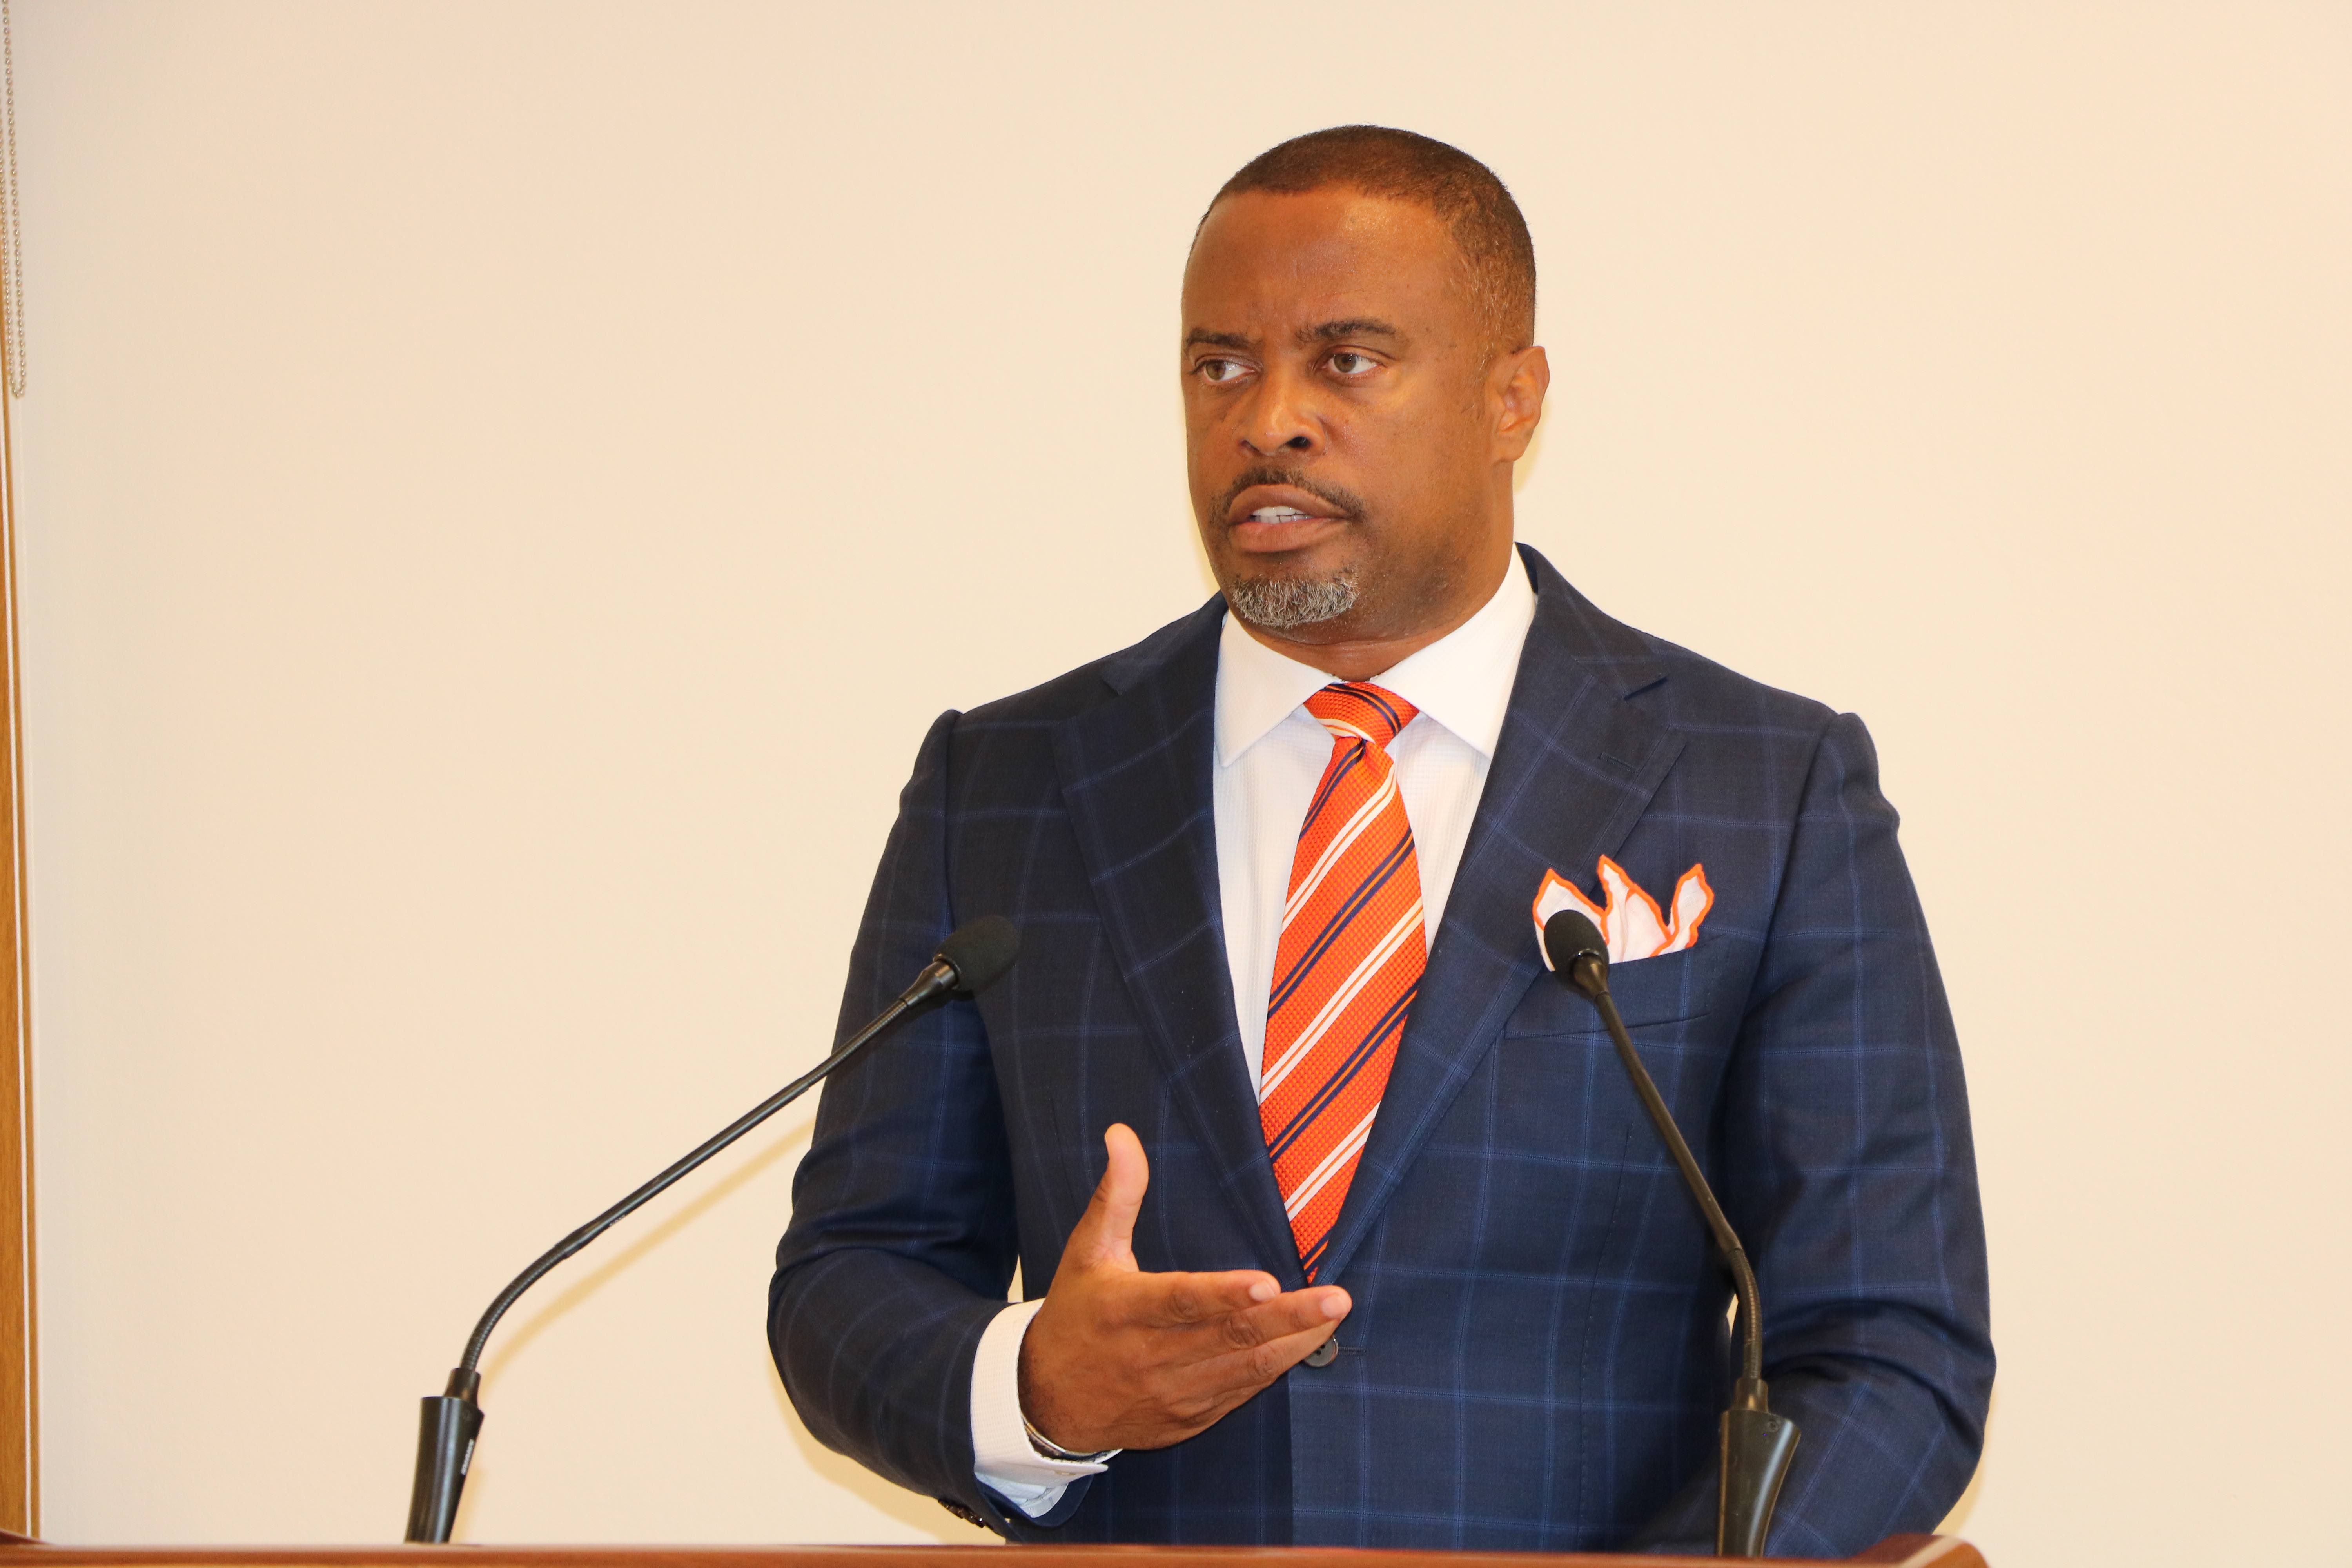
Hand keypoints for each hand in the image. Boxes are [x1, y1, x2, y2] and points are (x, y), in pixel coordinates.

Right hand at [1016, 1123, 1348, 1453]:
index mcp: (1124, 1310)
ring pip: (1243, 1370)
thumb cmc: (1075, 1315)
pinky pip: (1239, 1393)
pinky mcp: (1187, 1418)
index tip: (1268, 1282)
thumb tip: (1122, 1135)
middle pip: (1228, 1337)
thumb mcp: (1087, 1251)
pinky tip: (1305, 1345)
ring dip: (1294, 1345)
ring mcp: (1172, 1393)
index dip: (1224, 1294)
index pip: (1181, 1301)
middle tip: (1337, 1298)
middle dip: (1287, 1317)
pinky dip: (1272, 1370)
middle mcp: (1151, 1356)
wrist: (1050, 1403)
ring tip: (1334, 1316)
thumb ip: (1117, 1195)